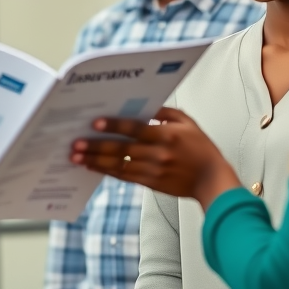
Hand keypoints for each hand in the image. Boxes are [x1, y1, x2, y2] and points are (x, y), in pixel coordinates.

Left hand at [70, 107, 239, 209]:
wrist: (212, 181)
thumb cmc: (201, 150)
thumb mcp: (188, 123)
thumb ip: (165, 112)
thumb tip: (144, 105)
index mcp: (167, 136)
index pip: (136, 129)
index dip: (115, 126)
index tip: (95, 123)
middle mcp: (158, 154)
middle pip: (122, 149)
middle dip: (96, 146)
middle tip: (76, 143)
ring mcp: (153, 171)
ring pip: (118, 165)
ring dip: (95, 161)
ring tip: (76, 157)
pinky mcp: (150, 183)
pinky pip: (124, 177)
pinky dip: (106, 172)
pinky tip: (92, 166)